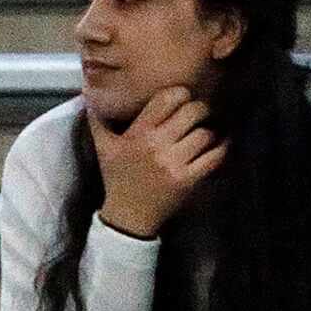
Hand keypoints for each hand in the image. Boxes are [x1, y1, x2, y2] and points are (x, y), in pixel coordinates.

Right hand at [89, 87, 226, 238]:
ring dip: (210, 132)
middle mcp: (156, 145)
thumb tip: (88, 92)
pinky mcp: (187, 180)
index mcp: (138, 133)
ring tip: (207, 132)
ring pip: (205, 134)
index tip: (183, 101)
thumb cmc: (118, 178)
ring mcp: (173, 163)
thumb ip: (97, 120)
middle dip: (201, 110)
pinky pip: (215, 156)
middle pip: (193, 112)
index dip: (181, 94)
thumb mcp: (104, 148)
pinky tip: (219, 145)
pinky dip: (221, 149)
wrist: (128, 217)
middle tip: (200, 115)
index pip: (169, 97)